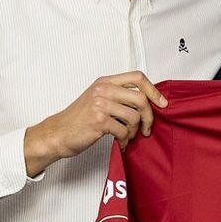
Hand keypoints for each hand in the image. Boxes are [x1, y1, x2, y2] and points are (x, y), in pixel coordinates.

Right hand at [22, 71, 166, 175]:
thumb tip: (148, 101)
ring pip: (134, 116)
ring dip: (134, 131)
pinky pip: (124, 131)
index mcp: (105, 82)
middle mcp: (103, 89)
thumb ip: (118, 95)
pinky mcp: (99, 121)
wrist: (58, 133)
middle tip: (146, 129)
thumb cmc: (78, 119)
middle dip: (149, 116)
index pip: (138, 77)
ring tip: (128, 137)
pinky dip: (125, 140)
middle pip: (141, 98)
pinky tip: (121, 144)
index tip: (162, 103)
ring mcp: (100, 104)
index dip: (154, 90)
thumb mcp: (97, 98)